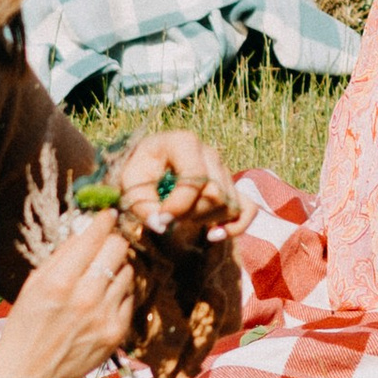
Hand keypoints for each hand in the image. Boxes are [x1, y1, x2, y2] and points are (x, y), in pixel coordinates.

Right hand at [0, 212, 138, 377]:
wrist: (28, 374)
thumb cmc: (26, 325)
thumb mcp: (34, 284)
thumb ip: (62, 256)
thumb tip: (87, 230)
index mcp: (59, 282)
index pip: (94, 238)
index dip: (103, 222)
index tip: (108, 215)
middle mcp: (85, 298)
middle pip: (118, 249)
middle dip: (111, 243)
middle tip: (104, 246)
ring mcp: (104, 317)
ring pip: (128, 272)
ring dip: (116, 269)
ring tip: (98, 278)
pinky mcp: (116, 333)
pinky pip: (130, 298)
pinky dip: (118, 294)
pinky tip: (102, 301)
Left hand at [109, 129, 234, 244]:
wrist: (149, 163)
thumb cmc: (139, 169)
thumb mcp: (130, 183)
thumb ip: (142, 205)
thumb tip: (162, 225)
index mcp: (184, 143)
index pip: (197, 177)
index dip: (179, 204)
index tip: (160, 219)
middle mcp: (210, 153)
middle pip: (215, 193)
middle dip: (190, 214)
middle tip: (168, 217)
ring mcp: (224, 170)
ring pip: (229, 204)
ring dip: (205, 220)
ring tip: (182, 218)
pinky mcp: (231, 186)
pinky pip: (248, 208)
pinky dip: (235, 226)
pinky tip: (214, 234)